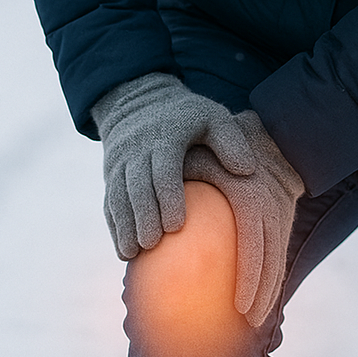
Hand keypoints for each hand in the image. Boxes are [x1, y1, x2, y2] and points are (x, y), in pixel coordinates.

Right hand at [90, 73, 254, 258]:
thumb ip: (230, 141)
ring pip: (118, 197)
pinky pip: (109, 203)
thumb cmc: (188, 118)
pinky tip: (125, 253)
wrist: (139, 102)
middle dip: (142, 217)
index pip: (163, 169)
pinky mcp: (111, 175)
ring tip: (133, 254)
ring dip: (124, 226)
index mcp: (165, 137)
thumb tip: (248, 171)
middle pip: (136, 187)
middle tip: (153, 244)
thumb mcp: (212, 117)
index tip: (177, 226)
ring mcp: (120, 163)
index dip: (167, 197)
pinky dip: (115, 228)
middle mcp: (137, 150)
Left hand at [183, 110, 304, 326]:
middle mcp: (269, 204)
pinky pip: (279, 249)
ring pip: (280, 256)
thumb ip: (173, 193)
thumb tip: (141, 238)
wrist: (259, 131)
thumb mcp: (193, 159)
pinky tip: (259, 298)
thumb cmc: (207, 146)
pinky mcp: (282, 215)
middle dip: (263, 293)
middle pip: (272, 257)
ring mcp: (280, 210)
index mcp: (248, 195)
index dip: (250, 278)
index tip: (239, 307)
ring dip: (270, 290)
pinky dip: (272, 275)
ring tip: (255, 321)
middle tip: (248, 323)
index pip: (253, 244)